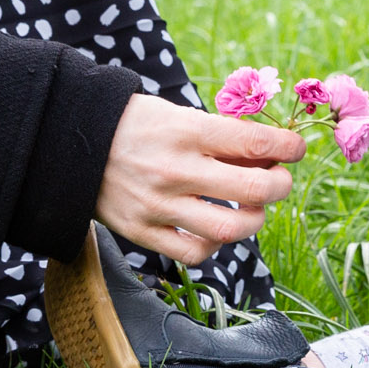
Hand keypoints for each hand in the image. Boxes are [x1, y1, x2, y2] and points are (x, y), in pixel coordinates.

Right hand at [94, 95, 306, 264]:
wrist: (71, 143)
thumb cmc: (135, 125)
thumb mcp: (177, 114)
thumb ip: (220, 135)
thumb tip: (270, 153)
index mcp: (186, 130)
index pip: (255, 142)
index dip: (288, 147)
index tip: (297, 149)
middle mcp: (176, 169)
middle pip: (254, 188)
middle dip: (280, 185)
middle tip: (280, 181)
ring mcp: (159, 205)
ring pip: (230, 227)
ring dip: (255, 219)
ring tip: (254, 209)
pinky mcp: (142, 232)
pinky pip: (195, 252)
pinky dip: (215, 244)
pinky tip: (216, 229)